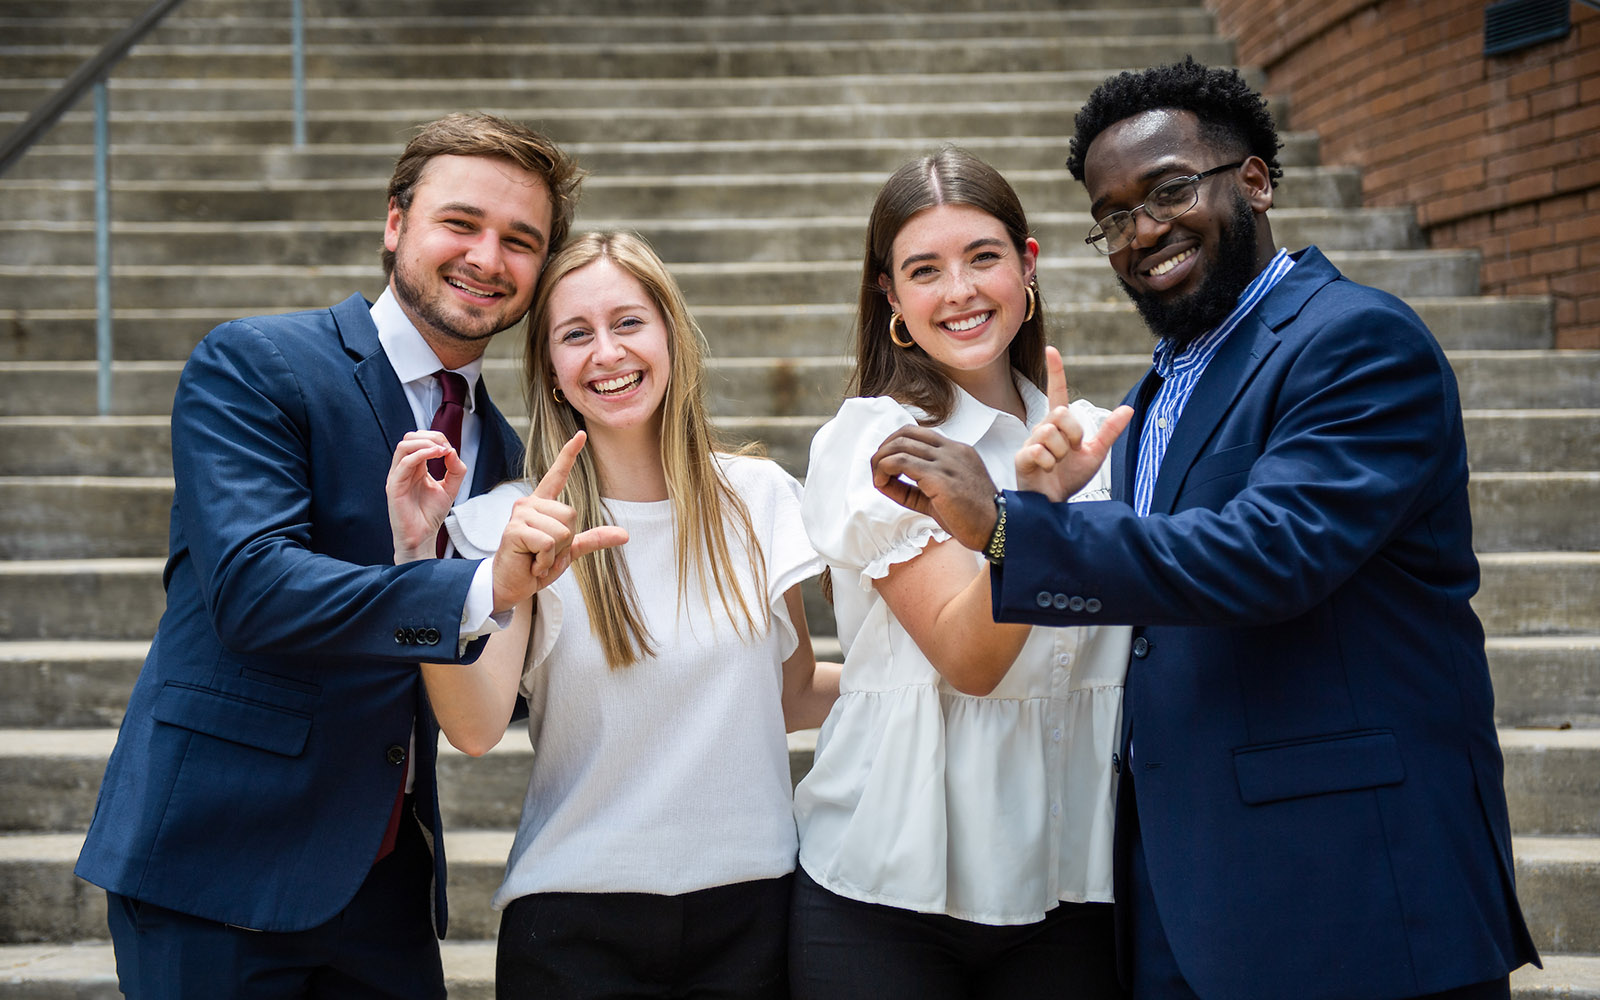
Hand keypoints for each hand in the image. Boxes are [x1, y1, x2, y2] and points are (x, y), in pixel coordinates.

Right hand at [387, 431, 464, 562]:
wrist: (422, 537)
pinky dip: (422, 454)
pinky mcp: (394, 486)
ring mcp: (397, 476)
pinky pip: (405, 462)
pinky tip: (437, 456)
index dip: (437, 439)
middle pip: (410, 438)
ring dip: (426, 443)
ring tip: (442, 451)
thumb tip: (452, 451)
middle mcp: (404, 469)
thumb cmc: (431, 515)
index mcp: (415, 467)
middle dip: (431, 437)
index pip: (420, 441)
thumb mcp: (450, 488)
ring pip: (404, 446)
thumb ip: (455, 469)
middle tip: (446, 448)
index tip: (451, 450)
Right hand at [491, 431, 628, 612]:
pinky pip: (549, 543)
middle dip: (565, 541)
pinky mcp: (514, 530)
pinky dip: (545, 560)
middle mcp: (530, 504)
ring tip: (537, 557)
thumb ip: (593, 539)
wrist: (513, 585)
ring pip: (562, 530)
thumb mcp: (569, 551)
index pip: (557, 474)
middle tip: (545, 552)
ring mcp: (521, 515)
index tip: (580, 434)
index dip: (569, 454)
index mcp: (542, 504)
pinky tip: (531, 563)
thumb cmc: (536, 564)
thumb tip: (625, 535)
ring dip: (554, 553)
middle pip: (571, 515)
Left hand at [871, 426, 998, 550]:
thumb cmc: (970, 516)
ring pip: (900, 444)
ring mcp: (947, 462)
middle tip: (877, 470)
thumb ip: (914, 485)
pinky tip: (883, 483)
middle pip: (905, 433)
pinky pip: (902, 462)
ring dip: (881, 459)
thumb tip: (883, 479)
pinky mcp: (939, 478)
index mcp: (956, 450)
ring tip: (878, 478)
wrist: (996, 529)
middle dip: (884, 449)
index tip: (886, 465)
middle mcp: (952, 450)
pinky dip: (885, 469)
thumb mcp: (940, 494)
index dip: (895, 445)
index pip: (917, 433)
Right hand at [1015, 346, 1132, 500]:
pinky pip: (1039, 451)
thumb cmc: (1070, 478)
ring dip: (1061, 453)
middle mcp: (1043, 429)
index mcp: (1060, 425)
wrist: (1056, 503)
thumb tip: (1128, 409)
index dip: (1055, 371)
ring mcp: (1031, 443)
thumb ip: (1109, 431)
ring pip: (1051, 433)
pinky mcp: (1022, 458)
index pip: (1057, 393)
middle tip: (1072, 451)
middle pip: (1061, 414)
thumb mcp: (1096, 453)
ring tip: (1057, 464)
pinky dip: (1049, 463)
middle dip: (1073, 434)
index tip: (1051, 350)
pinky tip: (1047, 470)